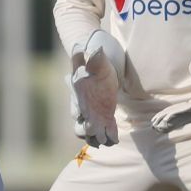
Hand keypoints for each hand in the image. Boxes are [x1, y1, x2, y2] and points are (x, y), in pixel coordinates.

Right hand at [69, 29, 122, 146]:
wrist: (103, 71)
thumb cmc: (99, 66)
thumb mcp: (98, 61)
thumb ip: (95, 58)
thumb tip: (96, 49)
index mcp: (78, 97)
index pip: (76, 111)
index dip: (81, 118)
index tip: (87, 121)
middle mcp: (83, 110)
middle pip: (80, 128)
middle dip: (88, 133)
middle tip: (98, 135)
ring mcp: (93, 116)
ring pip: (89, 134)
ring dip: (97, 139)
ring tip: (106, 141)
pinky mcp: (104, 118)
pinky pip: (104, 132)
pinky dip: (109, 137)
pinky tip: (114, 138)